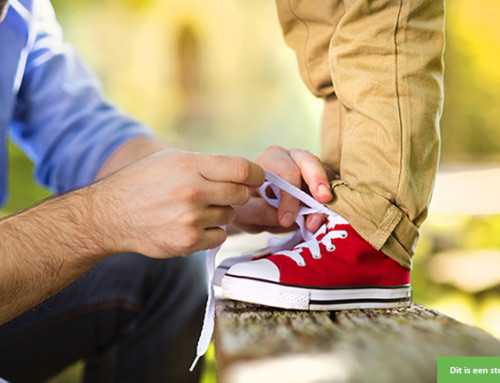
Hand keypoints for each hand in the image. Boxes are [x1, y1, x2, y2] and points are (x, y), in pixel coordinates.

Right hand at [93, 150, 264, 257]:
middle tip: (220, 194)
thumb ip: (207, 165)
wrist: (110, 215)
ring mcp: (191, 219)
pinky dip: (211, 231)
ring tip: (194, 209)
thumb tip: (245, 173)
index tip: (256, 178)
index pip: (242, 169)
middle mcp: (192, 192)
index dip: (256, 174)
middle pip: (242, 194)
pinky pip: (219, 236)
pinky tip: (191, 225)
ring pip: (230, 216)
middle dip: (237, 193)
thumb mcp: (171, 160)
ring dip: (220, 213)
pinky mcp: (188, 242)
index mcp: (189, 166)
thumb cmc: (143, 183)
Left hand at [234, 145, 333, 232]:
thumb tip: (287, 218)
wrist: (253, 206)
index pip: (285, 171)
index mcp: (270, 159)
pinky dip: (331, 202)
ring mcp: (310, 168)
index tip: (286, 220)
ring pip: (325, 175)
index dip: (289, 197)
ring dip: (324, 199)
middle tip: (323, 200)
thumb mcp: (244, 211)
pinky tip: (324, 217)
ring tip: (317, 221)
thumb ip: (259, 212)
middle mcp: (292, 157)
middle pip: (310, 161)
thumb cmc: (247, 203)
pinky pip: (332, 187)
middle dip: (317, 180)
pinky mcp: (322, 181)